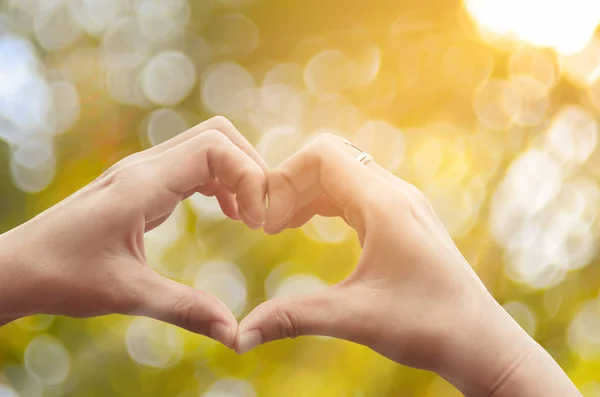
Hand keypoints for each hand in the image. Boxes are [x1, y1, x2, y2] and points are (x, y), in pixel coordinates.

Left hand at [0, 116, 266, 347]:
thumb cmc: (62, 275)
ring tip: (249, 216)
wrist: (17, 267)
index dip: (248, 176)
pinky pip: (194, 166)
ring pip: (207, 146)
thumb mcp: (127, 294)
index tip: (256, 221)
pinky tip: (227, 212)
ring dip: (236, 173)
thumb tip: (235, 333)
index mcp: (143, 183)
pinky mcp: (143, 185)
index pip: (215, 148)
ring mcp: (144, 172)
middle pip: (217, 135)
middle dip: (250, 167)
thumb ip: (185, 308)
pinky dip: (220, 181)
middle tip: (262, 213)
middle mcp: (146, 167)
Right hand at [236, 134, 579, 395]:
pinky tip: (308, 226)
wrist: (481, 341)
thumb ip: (292, 317)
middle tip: (267, 226)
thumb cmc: (427, 326)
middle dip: (291, 184)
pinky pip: (355, 191)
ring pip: (342, 173)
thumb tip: (239, 336)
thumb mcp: (354, 318)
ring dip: (306, 192)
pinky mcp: (403, 218)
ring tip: (280, 227)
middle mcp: (395, 193)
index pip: (322, 154)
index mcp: (384, 204)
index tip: (265, 222)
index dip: (283, 177)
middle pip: (329, 158)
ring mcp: (402, 203)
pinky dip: (325, 201)